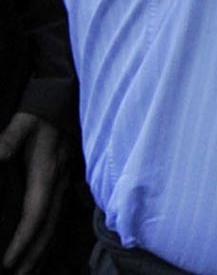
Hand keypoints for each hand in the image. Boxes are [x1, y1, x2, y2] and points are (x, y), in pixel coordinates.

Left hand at [0, 111, 68, 271]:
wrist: (67, 99)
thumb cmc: (42, 112)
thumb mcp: (22, 123)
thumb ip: (8, 140)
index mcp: (46, 173)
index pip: (35, 215)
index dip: (22, 240)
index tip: (7, 262)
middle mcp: (57, 183)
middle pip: (47, 228)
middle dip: (33, 255)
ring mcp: (64, 182)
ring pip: (55, 224)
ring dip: (42, 249)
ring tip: (29, 270)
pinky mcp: (65, 180)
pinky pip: (58, 215)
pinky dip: (49, 235)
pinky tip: (43, 245)